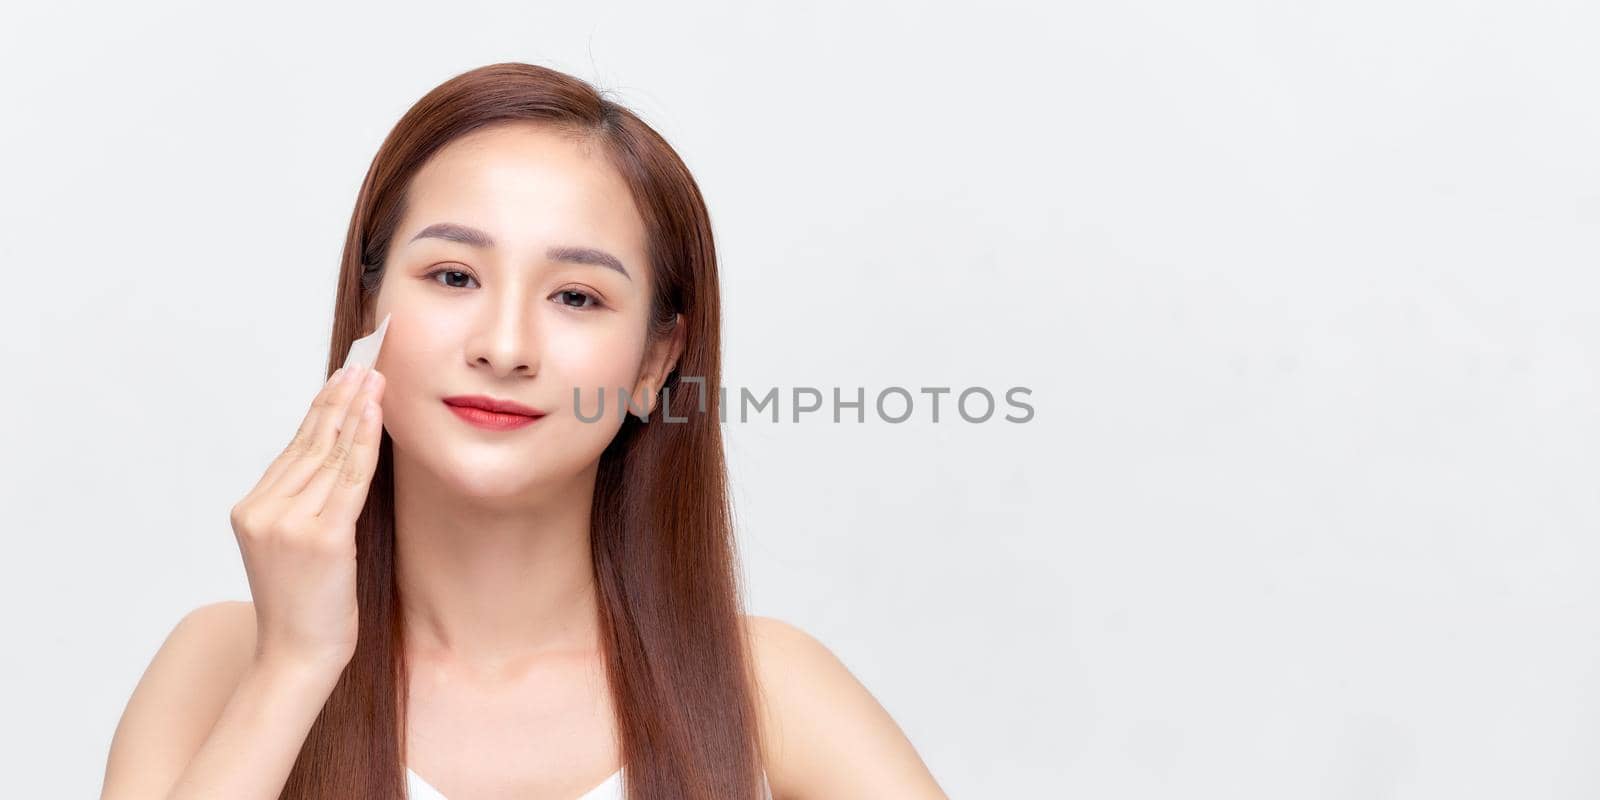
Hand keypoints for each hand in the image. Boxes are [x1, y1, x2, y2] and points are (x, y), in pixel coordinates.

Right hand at [228, 364, 385, 672]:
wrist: (296, 657)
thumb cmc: (305, 606)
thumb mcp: (295, 546)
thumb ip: (305, 504)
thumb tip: (336, 456)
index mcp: (251, 509)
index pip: (294, 448)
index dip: (321, 408)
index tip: (341, 376)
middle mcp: (263, 510)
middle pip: (309, 442)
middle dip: (338, 397)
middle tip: (361, 360)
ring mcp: (289, 523)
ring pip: (330, 454)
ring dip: (354, 410)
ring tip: (373, 376)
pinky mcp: (321, 538)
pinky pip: (349, 479)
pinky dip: (365, 442)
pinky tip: (375, 414)